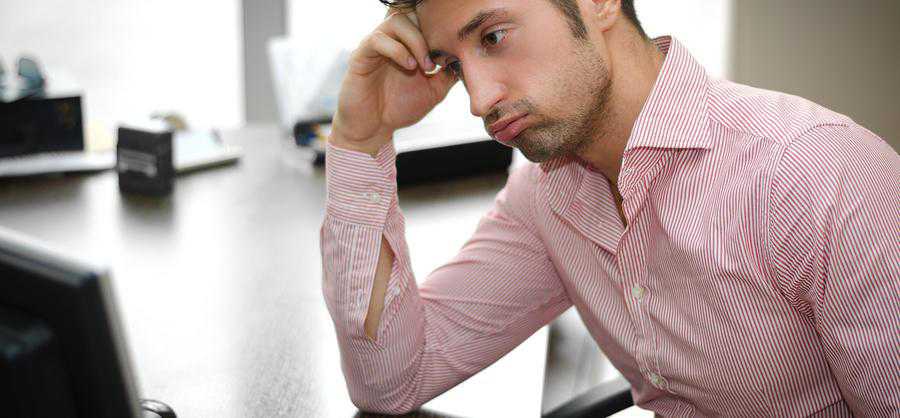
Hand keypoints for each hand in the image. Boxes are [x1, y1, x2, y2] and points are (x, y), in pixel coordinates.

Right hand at [329, 12, 457, 155]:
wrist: (374, 128)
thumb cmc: (399, 108)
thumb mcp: (433, 91)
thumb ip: (448, 74)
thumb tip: (466, 60)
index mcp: (408, 44)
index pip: (424, 19)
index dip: (440, 29)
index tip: (451, 51)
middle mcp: (392, 39)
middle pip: (412, 13)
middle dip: (429, 33)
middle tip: (436, 62)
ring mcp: (376, 45)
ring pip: (397, 21)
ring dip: (416, 41)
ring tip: (424, 67)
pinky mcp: (361, 55)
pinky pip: (378, 39)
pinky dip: (397, 50)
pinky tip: (409, 66)